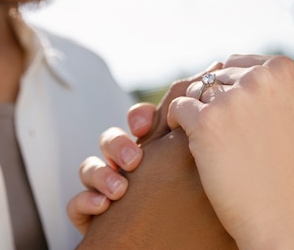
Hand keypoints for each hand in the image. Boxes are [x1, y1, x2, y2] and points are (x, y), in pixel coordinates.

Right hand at [67, 62, 222, 233]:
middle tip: (134, 159)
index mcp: (160, 159)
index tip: (146, 126)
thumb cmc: (195, 223)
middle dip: (119, 143)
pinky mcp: (93, 217)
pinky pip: (76, 202)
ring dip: (101, 172)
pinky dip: (85, 201)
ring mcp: (109, 193)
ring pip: (91, 166)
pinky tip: (102, 207)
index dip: (141, 117)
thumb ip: (201, 134)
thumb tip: (217, 70)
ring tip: (119, 189)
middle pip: (113, 139)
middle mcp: (132, 172)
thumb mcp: (200, 173)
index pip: (143, 124)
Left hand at [168, 55, 293, 247]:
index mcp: (283, 70)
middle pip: (215, 76)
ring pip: (195, 91)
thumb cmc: (284, 167)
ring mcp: (233, 98)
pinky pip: (177, 108)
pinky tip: (193, 145)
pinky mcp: (206, 121)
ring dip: (196, 113)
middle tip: (225, 135)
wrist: (281, 213)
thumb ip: (266, 85)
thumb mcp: (289, 112)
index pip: (237, 62)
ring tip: (213, 142)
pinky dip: (177, 124)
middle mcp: (260, 77)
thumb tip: (227, 63)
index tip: (238, 118)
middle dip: (213, 101)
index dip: (230, 90)